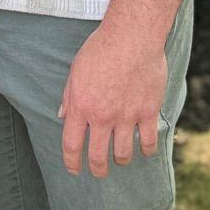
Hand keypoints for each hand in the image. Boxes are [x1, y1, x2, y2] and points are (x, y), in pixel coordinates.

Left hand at [57, 21, 166, 178]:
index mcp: (80, 107)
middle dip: (97, 169)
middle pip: (97, 156)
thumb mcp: (75, 71)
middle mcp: (102, 117)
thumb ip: (69, 96)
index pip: (71, 145)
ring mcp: (126, 116)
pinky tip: (144, 150)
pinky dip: (146, 150)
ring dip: (120, 161)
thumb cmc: (100, 49)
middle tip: (99, 172)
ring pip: (123, 153)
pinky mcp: (148, 112)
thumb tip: (62, 115)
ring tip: (120, 160)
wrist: (131, 37)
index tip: (74, 170)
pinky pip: (148, 140)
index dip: (71, 162)